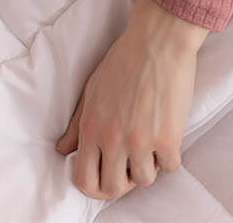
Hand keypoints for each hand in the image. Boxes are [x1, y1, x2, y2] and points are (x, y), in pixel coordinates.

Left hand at [55, 0, 204, 200]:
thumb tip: (62, 150)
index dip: (93, 186)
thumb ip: (77, 125)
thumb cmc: (122, 62)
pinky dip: (169, 157)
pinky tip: (166, 137)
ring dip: (147, 167)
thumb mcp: (91, 91)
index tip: (103, 178)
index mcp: (90, 128)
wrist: (156, 44)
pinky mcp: (169, 139)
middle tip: (128, 164)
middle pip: (113, 188)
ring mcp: (141, 141)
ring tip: (148, 145)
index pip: (84, 179)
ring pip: (144, 181)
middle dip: (121, 181)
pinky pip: (170, 167)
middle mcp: (112, 139)